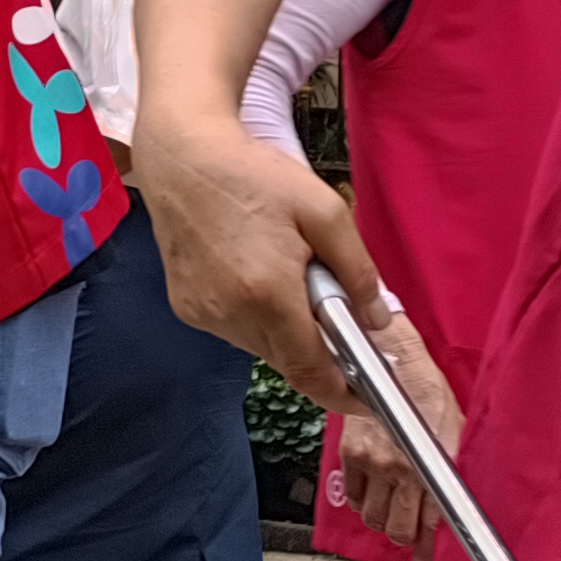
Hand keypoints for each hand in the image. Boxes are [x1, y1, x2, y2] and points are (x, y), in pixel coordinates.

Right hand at [126, 112, 388, 398]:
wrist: (182, 158)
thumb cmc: (254, 175)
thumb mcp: (324, 210)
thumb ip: (358, 271)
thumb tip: (377, 321)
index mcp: (268, 292)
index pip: (311, 370)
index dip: (343, 395)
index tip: (367, 402)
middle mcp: (230, 314)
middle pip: (289, 360)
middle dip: (319, 350)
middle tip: (334, 308)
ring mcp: (203, 314)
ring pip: (263, 347)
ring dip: (287, 330)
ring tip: (287, 276)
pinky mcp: (187, 307)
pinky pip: (236, 330)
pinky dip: (257, 317)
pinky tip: (256, 275)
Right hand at [340, 315, 463, 554]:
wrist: (393, 360)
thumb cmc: (429, 391)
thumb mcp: (457, 434)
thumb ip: (453, 472)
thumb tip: (458, 503)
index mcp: (429, 468)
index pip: (427, 523)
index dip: (425, 548)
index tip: (424, 560)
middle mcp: (397, 470)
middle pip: (394, 528)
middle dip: (403, 536)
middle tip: (408, 535)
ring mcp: (369, 463)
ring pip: (370, 516)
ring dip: (381, 520)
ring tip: (390, 513)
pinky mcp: (348, 453)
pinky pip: (351, 495)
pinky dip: (360, 501)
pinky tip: (372, 495)